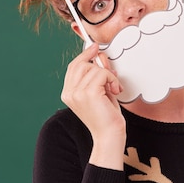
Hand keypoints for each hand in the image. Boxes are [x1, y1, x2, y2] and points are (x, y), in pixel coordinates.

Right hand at [61, 43, 125, 168]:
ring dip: (108, 76)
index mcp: (68, 93)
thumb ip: (97, 75)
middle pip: (81, 63)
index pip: (73, 67)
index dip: (84, 55)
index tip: (94, 47)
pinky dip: (112, 80)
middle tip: (112, 77)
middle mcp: (69, 93)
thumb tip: (99, 55)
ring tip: (113, 89)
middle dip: (98, 65)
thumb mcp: (100, 92)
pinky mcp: (88, 93)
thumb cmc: (107, 117)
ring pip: (93, 68)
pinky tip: (115, 91)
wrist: (109, 135)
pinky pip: (102, 73)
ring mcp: (76, 93)